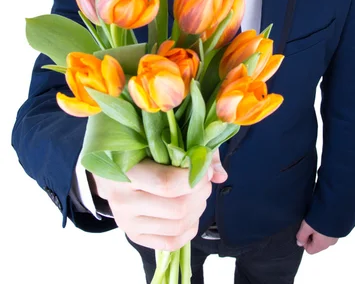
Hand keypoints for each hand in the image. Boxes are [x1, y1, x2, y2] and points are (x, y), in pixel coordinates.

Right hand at [90, 148, 227, 251]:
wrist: (108, 167)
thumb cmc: (137, 147)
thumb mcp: (158, 139)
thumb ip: (192, 150)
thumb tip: (219, 175)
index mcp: (125, 171)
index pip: (167, 184)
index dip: (194, 178)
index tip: (204, 168)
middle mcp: (122, 200)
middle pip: (177, 208)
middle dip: (200, 194)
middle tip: (204, 181)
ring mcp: (126, 221)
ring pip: (177, 226)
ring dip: (197, 210)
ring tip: (198, 194)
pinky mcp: (134, 235)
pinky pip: (170, 243)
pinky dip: (189, 229)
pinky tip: (191, 213)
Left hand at [296, 219, 338, 253]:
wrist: (337, 207)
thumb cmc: (323, 216)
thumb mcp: (307, 226)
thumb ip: (301, 236)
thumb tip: (299, 243)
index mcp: (322, 245)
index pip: (309, 250)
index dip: (304, 240)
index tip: (304, 230)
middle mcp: (330, 243)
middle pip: (316, 243)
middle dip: (311, 234)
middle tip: (310, 223)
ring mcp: (335, 236)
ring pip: (322, 236)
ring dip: (318, 229)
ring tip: (317, 218)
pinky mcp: (339, 229)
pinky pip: (329, 231)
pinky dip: (325, 226)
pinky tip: (323, 217)